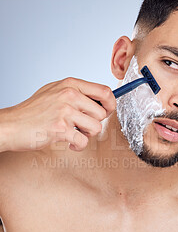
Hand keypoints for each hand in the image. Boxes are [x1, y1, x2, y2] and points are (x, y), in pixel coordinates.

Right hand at [0, 77, 115, 151]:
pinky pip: (83, 141)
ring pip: (96, 128)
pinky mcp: (61, 129)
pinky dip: (78, 146)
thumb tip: (101, 99)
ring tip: (73, 133)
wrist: (12, 125)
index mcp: (70, 84)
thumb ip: (76, 93)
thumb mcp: (55, 92)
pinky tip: (69, 143)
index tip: (107, 111)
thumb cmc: (33, 111)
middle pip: (102, 113)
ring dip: (86, 135)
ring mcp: (65, 111)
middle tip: (81, 126)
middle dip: (95, 123)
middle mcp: (69, 95)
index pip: (104, 91)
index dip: (111, 104)